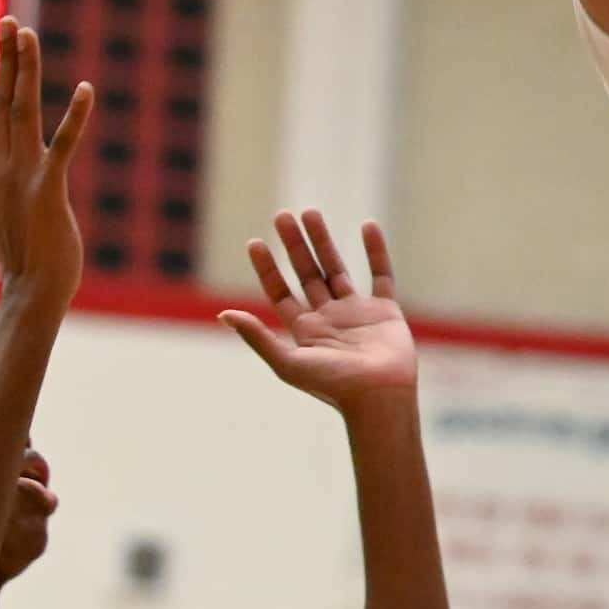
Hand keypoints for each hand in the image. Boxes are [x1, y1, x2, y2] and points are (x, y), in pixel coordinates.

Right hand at [0, 18, 93, 307]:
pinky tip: (86, 89)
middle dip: (2, 59)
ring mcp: (22, 176)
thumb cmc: (25, 260)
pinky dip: (75, 117)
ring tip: (27, 35)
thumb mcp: (6, 218)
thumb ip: (3, 199)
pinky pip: (63, 145)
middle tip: (7, 20)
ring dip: (26, 70)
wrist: (33, 291)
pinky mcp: (49, 188)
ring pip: (22, 111)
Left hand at [222, 212, 417, 409]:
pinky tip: (368, 226)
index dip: (267, 268)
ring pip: (337, 268)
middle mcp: (328, 317)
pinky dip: (375, 250)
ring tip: (311, 212)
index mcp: (304, 330)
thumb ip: (257, 337)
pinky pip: (381, 274)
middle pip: (307, 273)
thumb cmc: (333, 385)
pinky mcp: (386, 310)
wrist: (379, 397)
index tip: (256, 242)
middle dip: (294, 245)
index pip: (280, 292)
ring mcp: (357, 312)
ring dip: (324, 241)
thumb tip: (223, 314)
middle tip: (283, 215)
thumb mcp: (287, 362)